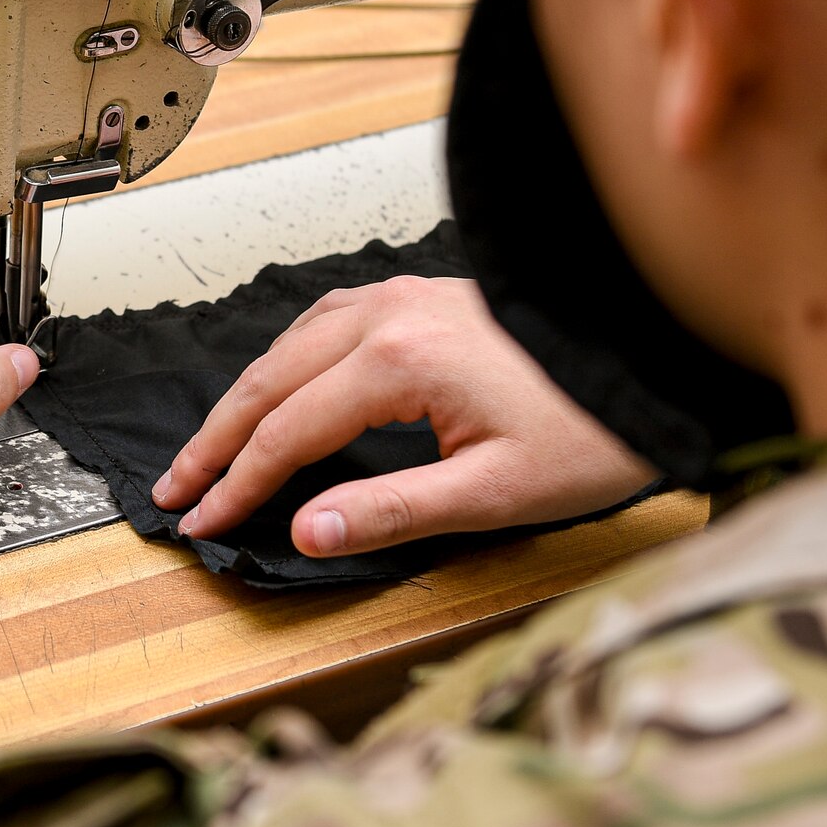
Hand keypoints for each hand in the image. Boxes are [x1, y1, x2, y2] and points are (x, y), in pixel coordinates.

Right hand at [152, 276, 652, 556]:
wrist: (650, 358)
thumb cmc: (590, 427)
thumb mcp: (495, 492)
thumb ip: (393, 510)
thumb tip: (309, 530)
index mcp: (398, 361)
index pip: (287, 433)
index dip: (238, 484)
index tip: (202, 522)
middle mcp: (390, 315)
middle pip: (271, 379)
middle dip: (217, 439)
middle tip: (175, 488)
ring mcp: (405, 297)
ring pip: (292, 343)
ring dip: (246, 395)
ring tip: (211, 445)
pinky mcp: (423, 296)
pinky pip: (328, 320)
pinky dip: (287, 358)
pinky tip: (282, 382)